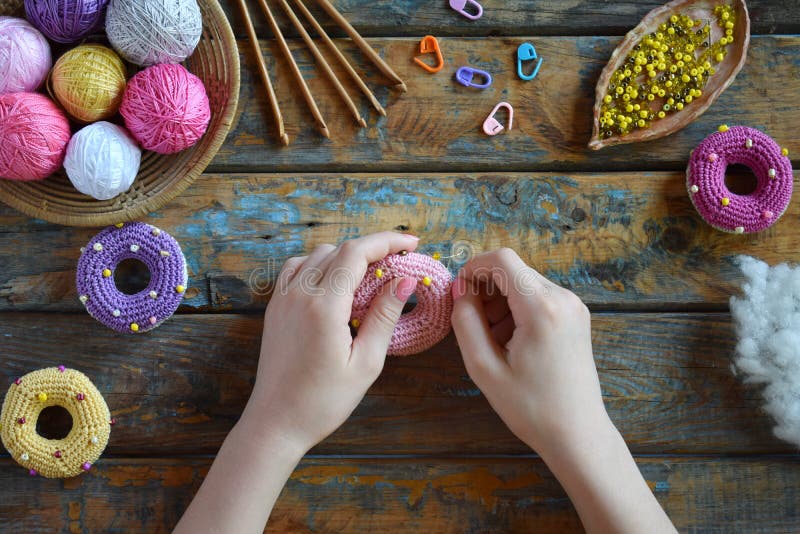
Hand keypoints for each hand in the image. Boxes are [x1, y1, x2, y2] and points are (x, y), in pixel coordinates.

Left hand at [243, 232, 419, 452]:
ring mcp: (282, 299)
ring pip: (318, 255)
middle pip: (339, 249)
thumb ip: (384, 316)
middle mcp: (299, 295)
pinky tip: (336, 283)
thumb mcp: (366, 363)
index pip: (356, 253)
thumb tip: (405, 281)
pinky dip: (320, 265)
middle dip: (372, 248)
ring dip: (347, 256)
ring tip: (371, 275)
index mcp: (323, 307)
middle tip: (399, 262)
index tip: (412, 243)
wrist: (275, 423)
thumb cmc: (323, 402)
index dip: (387, 241)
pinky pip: (297, 269)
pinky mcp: (275, 308)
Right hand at [451, 249, 676, 533]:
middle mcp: (563, 298)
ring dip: (500, 300)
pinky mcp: (576, 316)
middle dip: (485, 289)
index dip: (472, 268)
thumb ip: (466, 322)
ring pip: (524, 283)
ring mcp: (573, 306)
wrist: (577, 434)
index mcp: (541, 308)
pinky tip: (509, 341)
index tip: (458, 293)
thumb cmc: (531, 407)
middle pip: (513, 270)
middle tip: (471, 324)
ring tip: (490, 339)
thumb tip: (461, 293)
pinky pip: (538, 297)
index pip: (502, 260)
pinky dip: (517, 309)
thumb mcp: (484, 367)